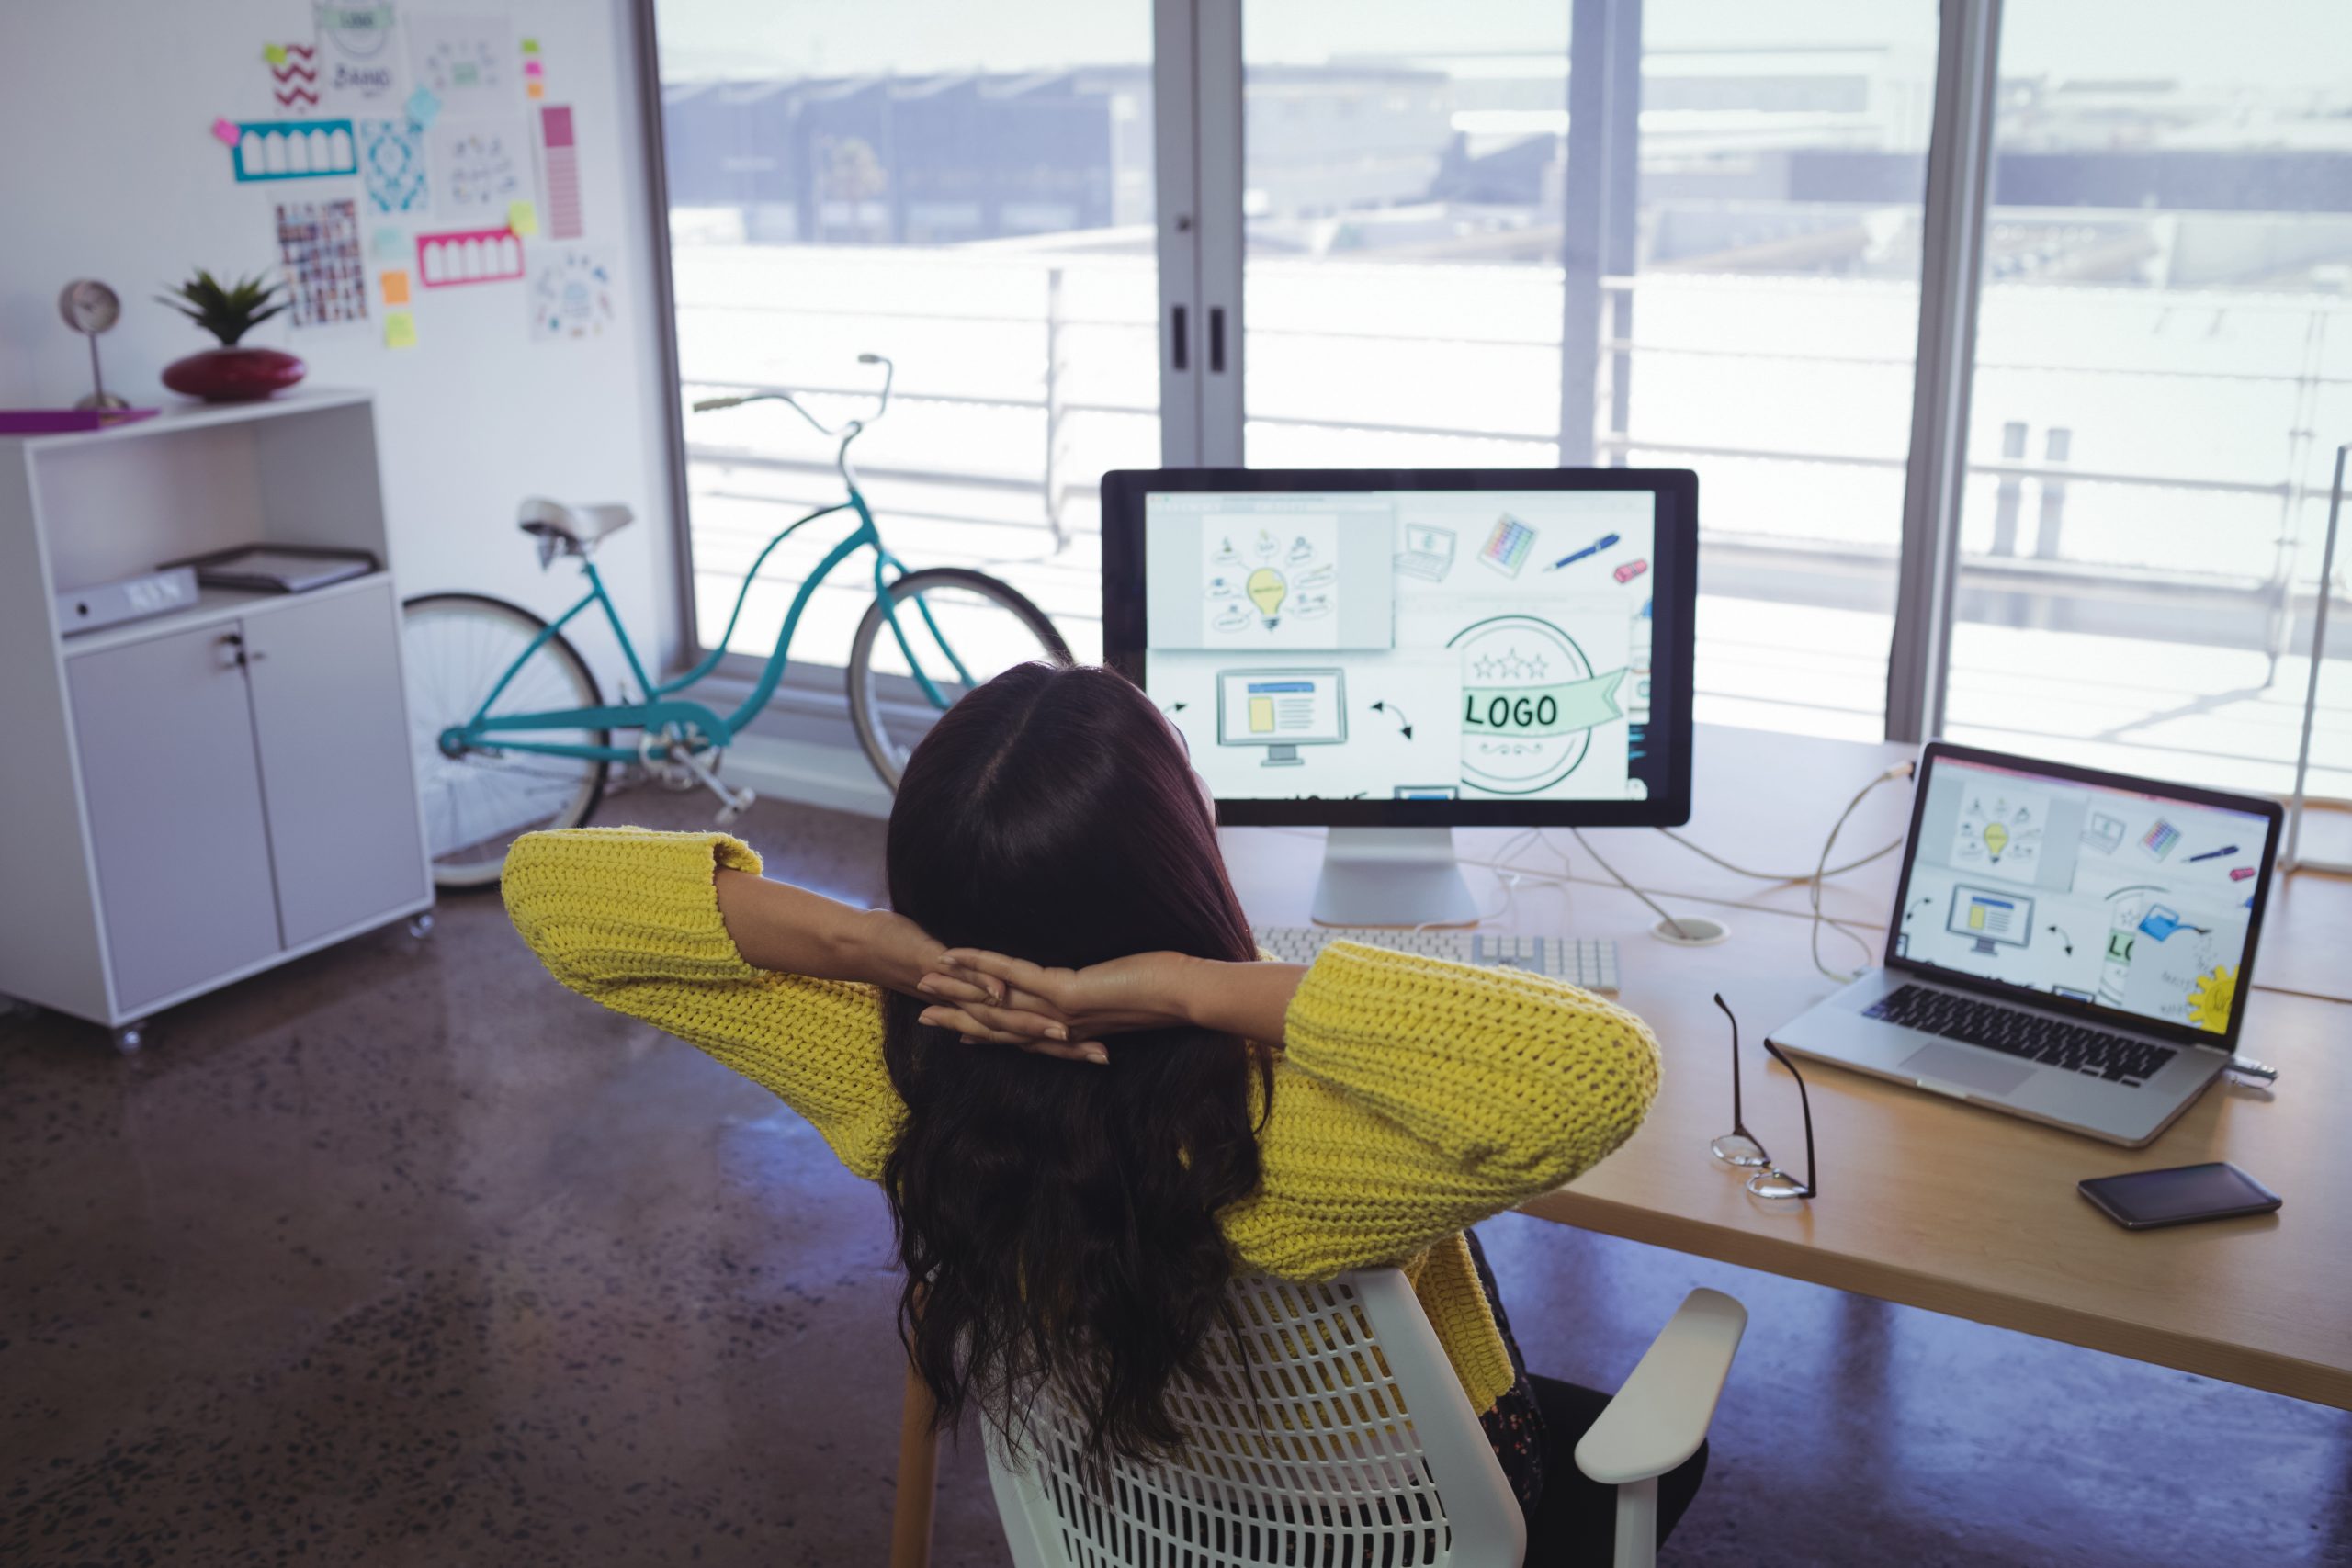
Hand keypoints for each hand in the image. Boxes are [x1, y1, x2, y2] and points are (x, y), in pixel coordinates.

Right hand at [913, 949, 1197, 1064]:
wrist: (1188, 996)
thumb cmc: (1168, 991)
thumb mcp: (1127, 992)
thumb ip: (1105, 994)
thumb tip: (1101, 986)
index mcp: (1073, 1027)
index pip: (1020, 1033)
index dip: (987, 1031)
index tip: (959, 1031)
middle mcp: (1059, 1024)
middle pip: (998, 1023)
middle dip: (959, 1017)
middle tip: (921, 1013)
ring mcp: (1057, 1010)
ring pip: (996, 999)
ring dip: (958, 987)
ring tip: (923, 980)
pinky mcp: (1063, 992)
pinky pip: (1011, 973)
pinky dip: (979, 962)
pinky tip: (952, 953)